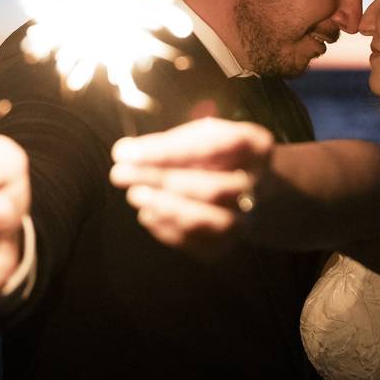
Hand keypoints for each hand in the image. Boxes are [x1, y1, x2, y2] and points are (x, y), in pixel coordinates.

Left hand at [110, 118, 272, 257]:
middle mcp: (259, 185)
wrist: (257, 186)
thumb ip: (170, 141)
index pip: (210, 148)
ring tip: (135, 194)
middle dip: (160, 181)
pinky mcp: (232, 245)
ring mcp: (249, 219)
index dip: (165, 152)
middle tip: (121, 174)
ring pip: (209, 222)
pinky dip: (168, 230)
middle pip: (211, 189)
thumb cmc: (220, 153)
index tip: (126, 152)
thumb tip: (126, 152)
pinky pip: (199, 244)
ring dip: (166, 209)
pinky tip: (148, 213)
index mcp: (255, 146)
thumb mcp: (204, 134)